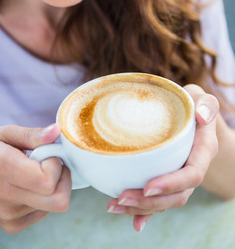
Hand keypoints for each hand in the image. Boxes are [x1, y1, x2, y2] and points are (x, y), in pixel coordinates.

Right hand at [0, 123, 71, 233]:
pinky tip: (30, 186)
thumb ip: (32, 133)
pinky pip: (44, 213)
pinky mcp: (11, 225)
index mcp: (3, 166)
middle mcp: (5, 194)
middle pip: (57, 200)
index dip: (55, 164)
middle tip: (52, 164)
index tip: (47, 153)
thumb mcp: (4, 133)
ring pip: (53, 205)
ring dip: (52, 187)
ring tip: (36, 173)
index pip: (47, 179)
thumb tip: (56, 131)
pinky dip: (44, 198)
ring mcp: (8, 214)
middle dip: (64, 179)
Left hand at [107, 84, 218, 231]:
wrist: (193, 116)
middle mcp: (193, 168)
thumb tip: (201, 116)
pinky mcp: (167, 180)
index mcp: (203, 151)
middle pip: (177, 196)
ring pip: (166, 202)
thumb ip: (205, 104)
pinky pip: (158, 201)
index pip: (192, 175)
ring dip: (141, 208)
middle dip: (150, 203)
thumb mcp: (201, 97)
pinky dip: (145, 213)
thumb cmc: (192, 104)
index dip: (171, 184)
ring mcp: (180, 177)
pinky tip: (132, 222)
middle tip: (122, 198)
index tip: (148, 187)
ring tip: (114, 206)